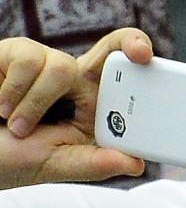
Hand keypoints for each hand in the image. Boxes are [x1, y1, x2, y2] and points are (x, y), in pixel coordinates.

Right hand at [0, 29, 153, 188]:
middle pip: (112, 47)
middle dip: (129, 42)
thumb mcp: (56, 165)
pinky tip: (1, 106)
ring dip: (36, 105)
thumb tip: (136, 164)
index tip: (149, 61)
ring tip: (17, 125)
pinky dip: (13, 91)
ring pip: (64, 66)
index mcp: (91, 106)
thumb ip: (94, 163)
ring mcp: (47, 63)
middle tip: (139, 53)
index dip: (144, 69)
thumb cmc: (9, 158)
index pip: (125, 79)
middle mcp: (74, 81)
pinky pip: (30, 60)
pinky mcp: (17, 53)